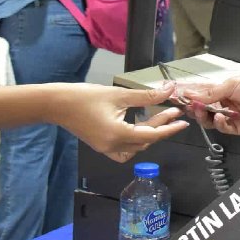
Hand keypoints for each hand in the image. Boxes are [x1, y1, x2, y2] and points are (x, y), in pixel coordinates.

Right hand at [49, 83, 189, 161]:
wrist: (56, 104)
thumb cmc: (84, 97)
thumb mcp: (119, 94)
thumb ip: (146, 96)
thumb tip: (169, 90)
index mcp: (118, 135)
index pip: (152, 135)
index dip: (169, 128)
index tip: (183, 121)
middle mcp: (113, 147)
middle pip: (145, 140)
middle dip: (161, 126)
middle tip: (173, 111)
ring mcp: (106, 149)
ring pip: (136, 147)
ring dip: (149, 133)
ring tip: (158, 116)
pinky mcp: (102, 146)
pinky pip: (124, 149)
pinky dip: (135, 139)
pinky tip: (139, 127)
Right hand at [181, 72, 239, 135]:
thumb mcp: (231, 84)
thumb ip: (211, 92)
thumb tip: (191, 94)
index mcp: (221, 91)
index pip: (201, 94)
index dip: (189, 97)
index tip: (176, 97)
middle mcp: (223, 103)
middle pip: (202, 109)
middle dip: (194, 108)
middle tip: (188, 106)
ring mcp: (229, 116)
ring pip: (209, 120)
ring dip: (202, 115)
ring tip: (201, 110)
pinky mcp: (236, 128)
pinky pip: (222, 128)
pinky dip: (218, 123)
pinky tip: (219, 116)